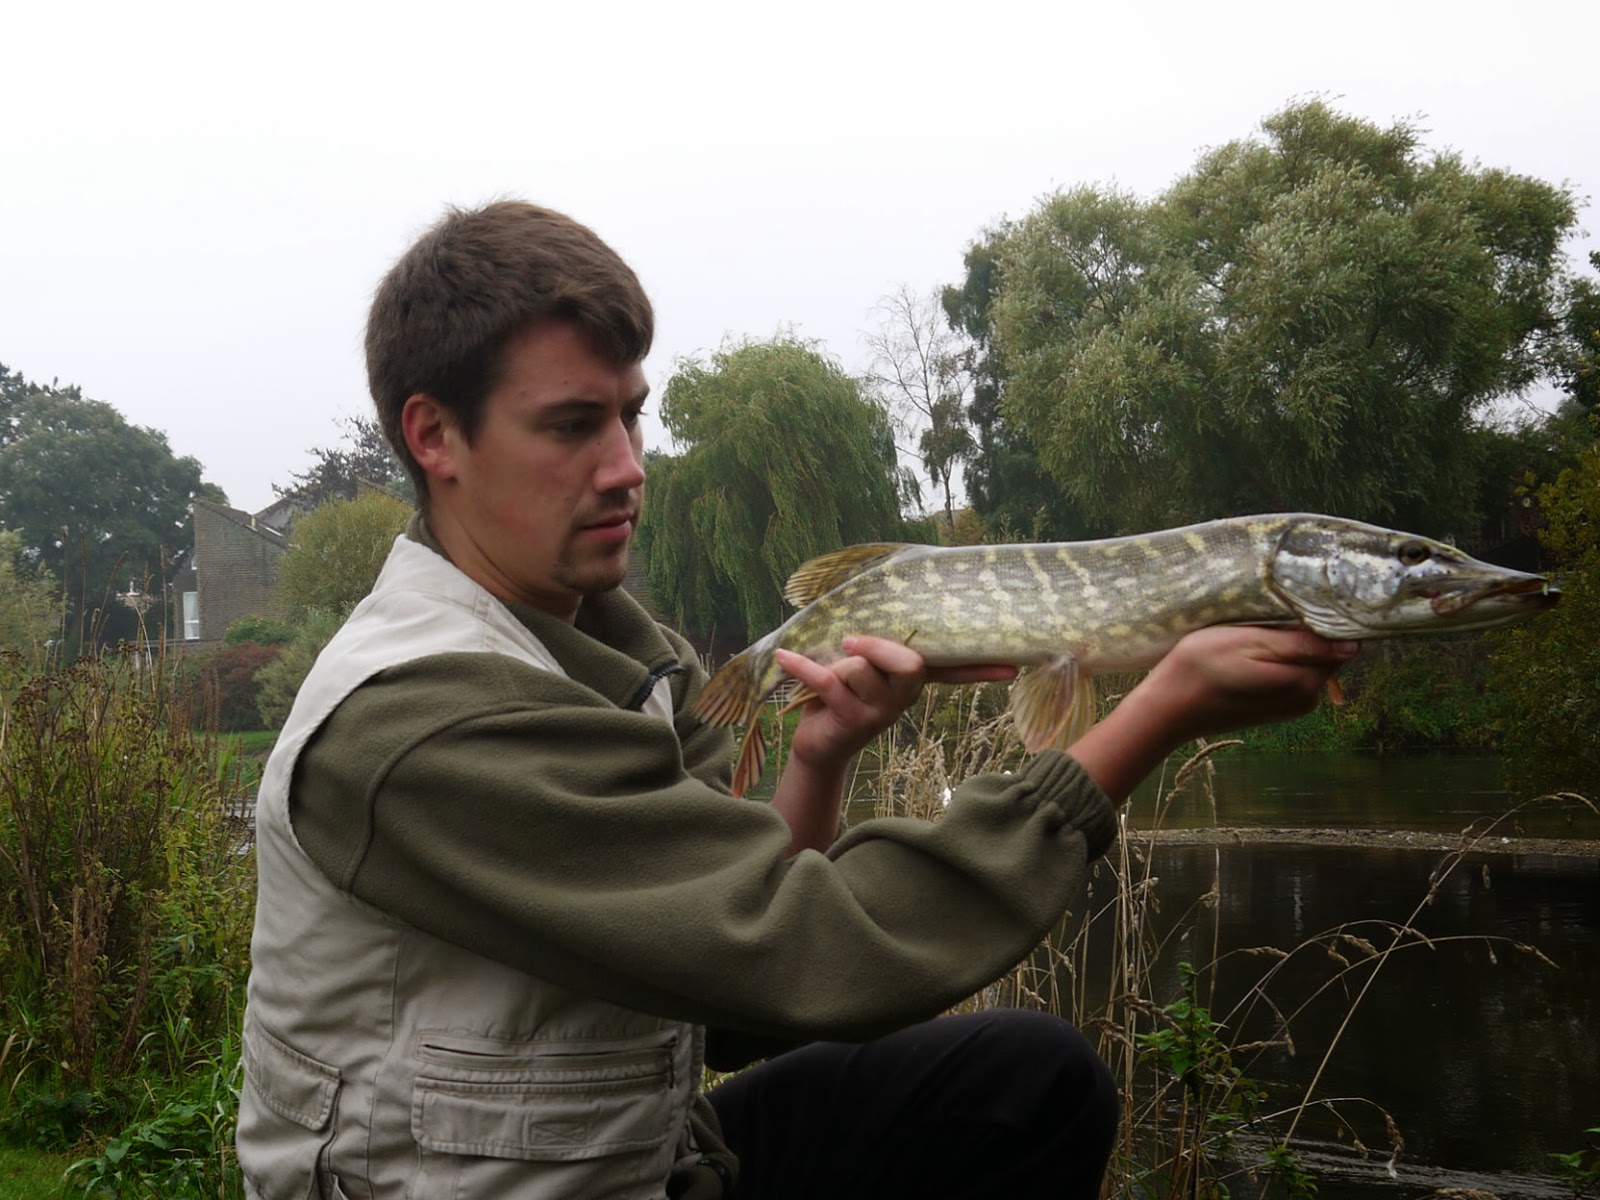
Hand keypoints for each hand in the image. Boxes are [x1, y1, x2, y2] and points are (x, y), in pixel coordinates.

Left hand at [775, 636, 1016, 775]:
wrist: (818, 742)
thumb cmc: (840, 688)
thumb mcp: (861, 658)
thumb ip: (876, 634)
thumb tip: (875, 583)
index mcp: (914, 678)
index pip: (954, 670)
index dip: (982, 668)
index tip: (1013, 667)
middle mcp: (905, 696)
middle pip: (909, 664)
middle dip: (878, 648)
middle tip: (851, 642)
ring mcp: (881, 712)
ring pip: (860, 670)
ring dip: (834, 663)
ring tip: (823, 668)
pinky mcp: (851, 721)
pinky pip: (827, 682)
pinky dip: (802, 665)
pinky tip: (786, 655)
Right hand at [1070, 626, 1356, 800]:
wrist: (1168, 708)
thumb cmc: (1202, 668)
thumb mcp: (1250, 644)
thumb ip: (1301, 645)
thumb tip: (1352, 643)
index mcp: (1305, 681)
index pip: (1337, 641)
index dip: (1320, 619)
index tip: (1293, 604)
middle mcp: (1306, 699)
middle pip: (1323, 652)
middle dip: (1304, 631)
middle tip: (1265, 614)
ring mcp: (1290, 706)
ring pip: (1305, 661)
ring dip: (1287, 643)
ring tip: (1253, 628)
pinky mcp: (1274, 707)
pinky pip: (1289, 672)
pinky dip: (1276, 658)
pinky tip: (1248, 648)